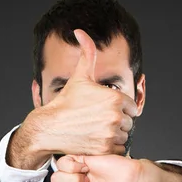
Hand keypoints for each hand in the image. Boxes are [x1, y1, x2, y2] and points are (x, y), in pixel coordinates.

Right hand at [35, 29, 137, 156]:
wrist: (50, 127)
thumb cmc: (65, 102)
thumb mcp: (79, 77)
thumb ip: (87, 54)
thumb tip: (80, 31)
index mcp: (115, 98)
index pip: (132, 107)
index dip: (120, 109)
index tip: (106, 111)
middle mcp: (115, 116)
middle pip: (129, 123)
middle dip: (118, 123)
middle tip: (100, 123)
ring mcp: (110, 134)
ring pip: (124, 137)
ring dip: (115, 136)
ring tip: (98, 132)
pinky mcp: (104, 149)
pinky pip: (118, 150)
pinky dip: (110, 149)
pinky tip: (97, 141)